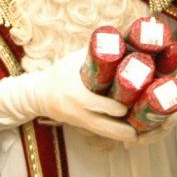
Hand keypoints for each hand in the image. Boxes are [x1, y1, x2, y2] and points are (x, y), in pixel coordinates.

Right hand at [0, 49, 136, 144]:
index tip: (126, 108)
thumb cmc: (58, 74)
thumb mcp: (72, 61)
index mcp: (75, 94)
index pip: (95, 104)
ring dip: (119, 136)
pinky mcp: (81, 126)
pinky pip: (99, 133)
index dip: (113, 107)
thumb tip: (119, 39)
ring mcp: (79, 121)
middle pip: (101, 125)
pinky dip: (112, 135)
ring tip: (137, 136)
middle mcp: (77, 111)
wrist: (38, 94)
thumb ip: (93, 53)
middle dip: (120, 130)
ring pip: (101, 132)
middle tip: (138, 131)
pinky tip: (126, 135)